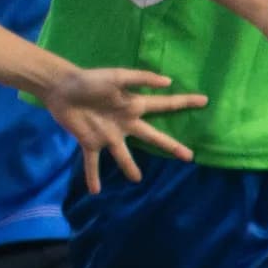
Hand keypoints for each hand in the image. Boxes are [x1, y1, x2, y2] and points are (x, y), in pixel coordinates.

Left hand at [40, 68, 207, 193]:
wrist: (62, 88)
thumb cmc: (91, 79)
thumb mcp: (118, 75)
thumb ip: (142, 78)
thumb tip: (168, 82)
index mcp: (134, 106)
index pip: (165, 105)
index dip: (184, 102)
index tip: (204, 101)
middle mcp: (125, 123)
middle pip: (153, 137)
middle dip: (171, 146)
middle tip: (189, 157)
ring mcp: (109, 135)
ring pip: (123, 155)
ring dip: (129, 168)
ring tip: (137, 179)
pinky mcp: (90, 143)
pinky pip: (93, 162)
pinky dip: (93, 176)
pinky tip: (95, 191)